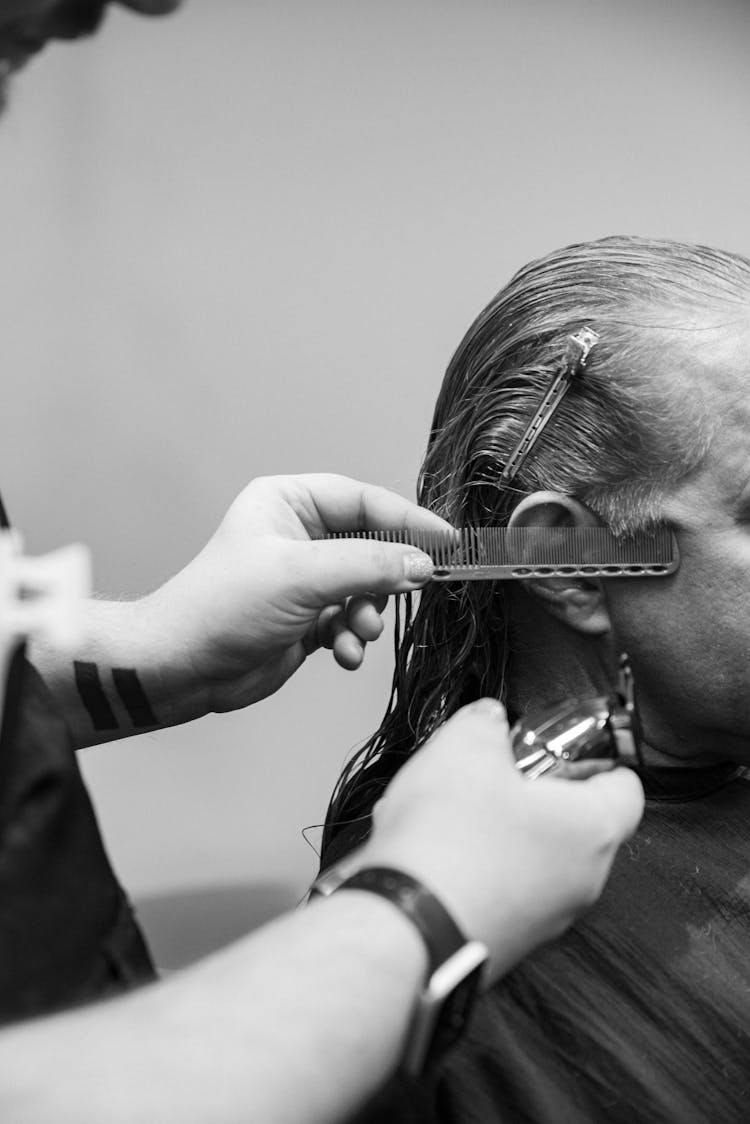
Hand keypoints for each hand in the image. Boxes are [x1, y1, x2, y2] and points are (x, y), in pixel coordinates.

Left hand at [146, 474, 451, 712]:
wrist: (183, 668)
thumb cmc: (220, 607)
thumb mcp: (301, 576)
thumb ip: (368, 566)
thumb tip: (421, 564)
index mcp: (289, 502)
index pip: (364, 501)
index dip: (408, 521)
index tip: (445, 542)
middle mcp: (299, 536)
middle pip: (371, 546)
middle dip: (385, 578)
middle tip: (404, 594)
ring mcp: (304, 579)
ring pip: (366, 589)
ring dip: (368, 614)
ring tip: (356, 631)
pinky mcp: (307, 618)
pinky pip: (351, 621)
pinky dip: (353, 638)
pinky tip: (342, 653)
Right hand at [361, 700, 643, 980]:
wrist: (403, 929)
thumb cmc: (449, 841)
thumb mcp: (464, 747)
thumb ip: (486, 723)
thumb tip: (488, 723)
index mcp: (593, 829)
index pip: (626, 786)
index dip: (594, 757)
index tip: (561, 747)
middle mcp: (582, 882)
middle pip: (574, 822)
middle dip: (532, 793)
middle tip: (492, 773)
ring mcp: (545, 921)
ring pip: (533, 857)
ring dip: (498, 831)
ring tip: (448, 812)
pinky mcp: (505, 944)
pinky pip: (500, 891)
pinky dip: (472, 869)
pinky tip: (432, 853)